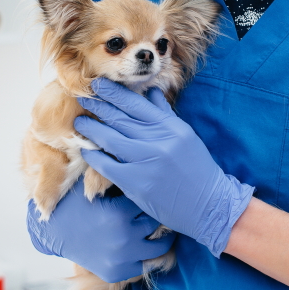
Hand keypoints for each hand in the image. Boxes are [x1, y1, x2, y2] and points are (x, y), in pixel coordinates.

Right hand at [26, 176, 176, 282]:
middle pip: (157, 221)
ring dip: (160, 236)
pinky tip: (140, 242)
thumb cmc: (72, 200)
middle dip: (155, 211)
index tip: (151, 186)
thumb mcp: (90, 182)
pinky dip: (144, 254)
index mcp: (118, 212)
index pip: (149, 198)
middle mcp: (123, 237)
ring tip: (156, 225)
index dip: (150, 191)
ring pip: (160, 247)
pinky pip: (145, 265)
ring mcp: (122, 258)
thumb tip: (137, 143)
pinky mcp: (118, 273)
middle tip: (156, 204)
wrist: (50, 231)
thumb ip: (113, 167)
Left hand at [74, 78, 253, 256]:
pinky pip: (108, 165)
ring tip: (80, 122)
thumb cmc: (197, 169)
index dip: (114, 93)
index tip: (99, 85)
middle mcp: (158, 140)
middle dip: (98, 105)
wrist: (209, 205)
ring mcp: (146, 161)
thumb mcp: (185, 136)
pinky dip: (94, 157)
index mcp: (170, 127)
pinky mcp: (136, 183)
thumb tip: (151, 92)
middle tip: (83, 97)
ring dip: (91, 128)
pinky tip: (85, 150)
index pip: (136, 103)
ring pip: (110, 138)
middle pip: (120, 118)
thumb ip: (165, 115)